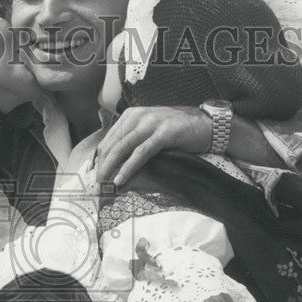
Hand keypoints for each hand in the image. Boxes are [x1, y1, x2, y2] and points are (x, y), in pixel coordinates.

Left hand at [95, 106, 211, 186]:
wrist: (208, 126)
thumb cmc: (179, 132)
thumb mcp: (151, 131)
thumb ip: (134, 140)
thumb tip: (115, 162)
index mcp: (132, 115)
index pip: (109, 139)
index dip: (98, 159)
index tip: (93, 176)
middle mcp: (138, 116)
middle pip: (112, 144)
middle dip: (101, 167)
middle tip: (96, 186)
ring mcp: (151, 123)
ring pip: (123, 147)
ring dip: (110, 169)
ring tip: (103, 185)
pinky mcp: (163, 133)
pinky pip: (141, 152)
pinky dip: (128, 167)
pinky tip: (120, 180)